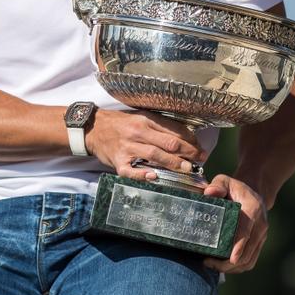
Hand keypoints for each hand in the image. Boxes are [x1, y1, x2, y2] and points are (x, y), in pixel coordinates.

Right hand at [85, 110, 206, 180]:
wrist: (93, 127)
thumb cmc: (121, 123)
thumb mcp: (140, 117)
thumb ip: (159, 126)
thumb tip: (184, 136)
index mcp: (146, 119)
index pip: (173, 130)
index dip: (190, 140)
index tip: (200, 148)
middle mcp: (138, 132)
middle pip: (167, 142)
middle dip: (187, 152)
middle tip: (200, 160)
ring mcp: (127, 147)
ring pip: (154, 155)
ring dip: (173, 163)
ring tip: (187, 169)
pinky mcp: (117, 161)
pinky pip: (130, 170)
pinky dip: (142, 174)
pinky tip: (154, 177)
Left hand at [202, 175, 267, 273]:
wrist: (253, 192)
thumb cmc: (235, 188)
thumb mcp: (225, 181)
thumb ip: (218, 185)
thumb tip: (209, 193)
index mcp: (254, 209)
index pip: (247, 230)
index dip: (239, 245)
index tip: (231, 258)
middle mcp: (261, 225)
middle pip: (248, 251)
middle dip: (229, 262)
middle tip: (209, 263)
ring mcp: (262, 236)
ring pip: (249, 260)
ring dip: (231, 268)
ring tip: (211, 265)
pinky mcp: (259, 244)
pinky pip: (250, 261)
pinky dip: (236, 268)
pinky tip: (221, 266)